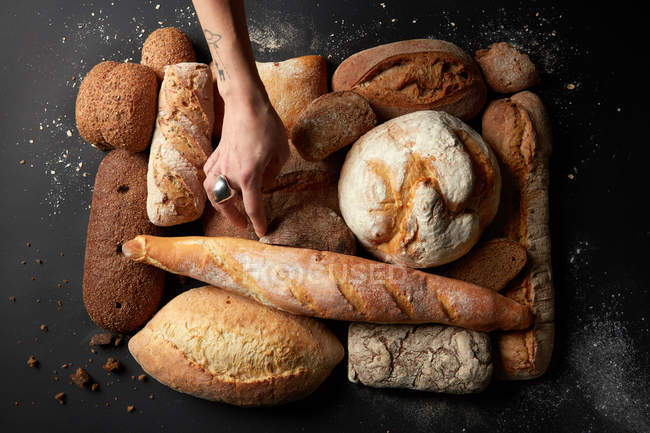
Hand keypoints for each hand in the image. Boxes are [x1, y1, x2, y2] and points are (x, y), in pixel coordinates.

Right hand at [203, 92, 287, 236]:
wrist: (246, 102)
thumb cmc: (267, 124)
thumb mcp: (281, 152)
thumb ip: (274, 173)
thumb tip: (265, 183)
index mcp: (249, 175)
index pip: (252, 207)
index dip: (258, 222)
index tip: (261, 231)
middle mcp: (231, 172)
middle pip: (225, 202)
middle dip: (233, 217)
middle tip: (242, 224)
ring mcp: (220, 162)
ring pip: (210, 190)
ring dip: (218, 203)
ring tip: (227, 207)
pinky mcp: (217, 152)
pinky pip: (209, 172)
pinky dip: (212, 182)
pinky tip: (220, 182)